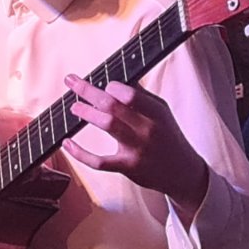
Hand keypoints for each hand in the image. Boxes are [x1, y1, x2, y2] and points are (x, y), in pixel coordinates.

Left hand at [62, 75, 208, 208]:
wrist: (182, 172)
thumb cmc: (168, 137)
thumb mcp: (161, 112)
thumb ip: (141, 96)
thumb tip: (119, 77)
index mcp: (157, 112)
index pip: (131, 94)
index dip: (112, 86)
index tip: (103, 84)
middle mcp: (147, 129)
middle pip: (113, 106)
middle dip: (88, 91)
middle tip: (72, 82)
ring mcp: (137, 149)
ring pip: (107, 126)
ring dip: (86, 113)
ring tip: (74, 106)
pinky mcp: (126, 167)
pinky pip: (99, 161)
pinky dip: (80, 153)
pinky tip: (67, 143)